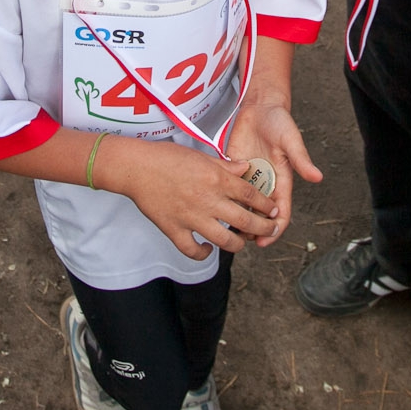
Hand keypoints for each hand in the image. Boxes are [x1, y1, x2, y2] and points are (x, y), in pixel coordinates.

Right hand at [102, 139, 278, 258]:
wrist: (136, 168)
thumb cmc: (166, 157)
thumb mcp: (200, 155)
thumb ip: (225, 165)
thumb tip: (245, 168)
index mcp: (217, 179)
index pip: (252, 196)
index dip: (267, 206)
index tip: (274, 211)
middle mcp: (209, 200)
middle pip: (245, 221)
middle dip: (263, 227)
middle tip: (269, 229)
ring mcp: (192, 218)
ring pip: (225, 241)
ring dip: (238, 244)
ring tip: (241, 242)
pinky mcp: (175, 230)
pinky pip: (193, 250)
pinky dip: (203, 254)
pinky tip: (208, 250)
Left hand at [223, 97, 321, 245]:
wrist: (261, 106)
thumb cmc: (280, 122)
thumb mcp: (291, 141)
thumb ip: (301, 160)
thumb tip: (317, 177)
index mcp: (282, 180)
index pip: (280, 212)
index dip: (274, 229)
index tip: (264, 242)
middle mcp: (266, 183)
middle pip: (261, 215)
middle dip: (253, 230)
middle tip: (240, 239)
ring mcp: (250, 177)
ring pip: (244, 206)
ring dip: (238, 218)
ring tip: (225, 230)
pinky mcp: (235, 169)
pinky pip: (230, 190)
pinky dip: (225, 201)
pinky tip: (214, 209)